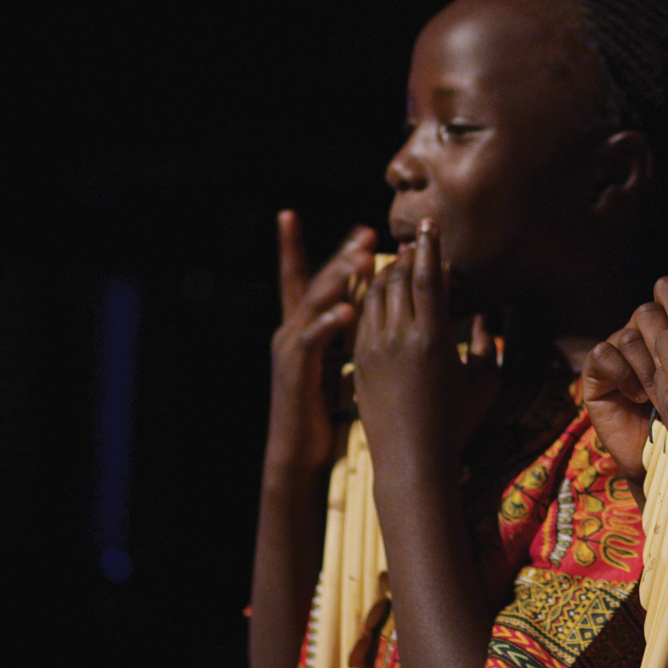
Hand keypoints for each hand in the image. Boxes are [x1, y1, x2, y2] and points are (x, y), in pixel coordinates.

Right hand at [266, 211, 374, 472]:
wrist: (299, 452)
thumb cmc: (325, 408)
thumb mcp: (338, 360)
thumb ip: (350, 331)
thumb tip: (376, 306)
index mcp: (303, 326)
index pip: (301, 277)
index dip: (296, 246)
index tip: (295, 215)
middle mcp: (292, 329)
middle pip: (315, 281)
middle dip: (339, 254)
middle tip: (366, 232)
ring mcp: (291, 349)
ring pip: (313, 303)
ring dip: (337, 278)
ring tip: (361, 258)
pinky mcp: (297, 372)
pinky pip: (313, 341)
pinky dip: (329, 323)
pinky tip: (348, 309)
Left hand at [354, 218, 498, 481]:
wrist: (411, 460)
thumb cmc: (457, 422)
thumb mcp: (485, 379)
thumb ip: (488, 340)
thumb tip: (491, 311)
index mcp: (433, 337)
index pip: (427, 278)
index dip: (429, 246)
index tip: (430, 223)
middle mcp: (399, 337)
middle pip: (398, 278)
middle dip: (408, 255)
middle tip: (417, 241)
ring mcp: (373, 348)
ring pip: (375, 294)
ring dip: (388, 274)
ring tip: (400, 263)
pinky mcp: (358, 360)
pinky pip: (361, 316)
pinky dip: (371, 298)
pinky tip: (380, 294)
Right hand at [581, 278, 667, 487]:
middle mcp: (648, 341)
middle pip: (651, 308)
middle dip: (667, 325)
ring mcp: (623, 358)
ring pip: (630, 332)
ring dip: (650, 361)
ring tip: (664, 394)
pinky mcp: (598, 378)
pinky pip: (604, 354)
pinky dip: (622, 371)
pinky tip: (640, 397)